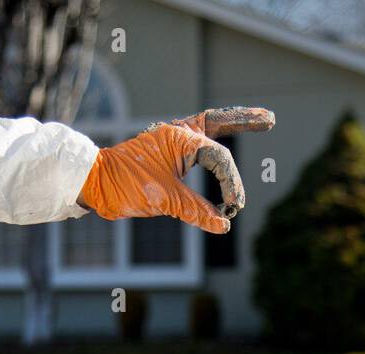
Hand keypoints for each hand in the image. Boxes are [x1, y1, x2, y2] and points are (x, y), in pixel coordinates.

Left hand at [76, 106, 274, 233]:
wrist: (94, 184)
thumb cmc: (125, 185)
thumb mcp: (165, 199)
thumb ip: (197, 211)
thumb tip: (224, 225)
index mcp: (181, 138)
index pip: (219, 158)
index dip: (231, 183)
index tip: (233, 208)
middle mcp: (179, 134)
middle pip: (221, 122)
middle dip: (245, 120)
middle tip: (270, 118)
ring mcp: (174, 143)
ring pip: (210, 130)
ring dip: (233, 126)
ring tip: (258, 119)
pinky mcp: (168, 156)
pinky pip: (198, 148)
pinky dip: (214, 149)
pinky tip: (224, 150)